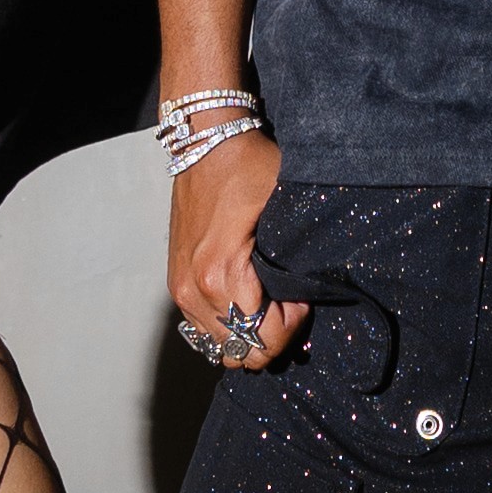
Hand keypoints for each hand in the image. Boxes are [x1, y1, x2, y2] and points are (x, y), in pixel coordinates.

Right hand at [167, 130, 303, 369]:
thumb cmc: (248, 165)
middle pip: (240, 352)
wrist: (203, 140)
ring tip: (271, 302)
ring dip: (249, 333)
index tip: (302, 296)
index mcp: (218, 274)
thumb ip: (297, 255)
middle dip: (272, 335)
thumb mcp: (283, 205)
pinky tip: (249, 301)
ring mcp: (180, 289)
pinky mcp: (176, 282)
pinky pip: (202, 330)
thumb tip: (314, 290)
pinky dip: (228, 326)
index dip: (291, 326)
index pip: (261, 338)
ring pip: (220, 347)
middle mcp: (193, 290)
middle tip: (290, 302)